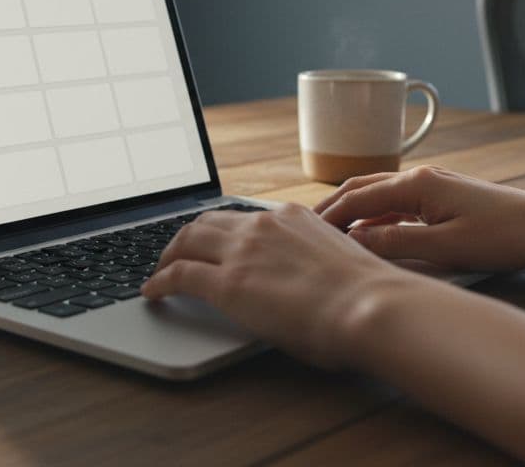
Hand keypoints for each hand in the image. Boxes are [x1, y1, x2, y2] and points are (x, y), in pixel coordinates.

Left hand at [142, 204, 421, 367]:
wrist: (371, 307)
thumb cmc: (367, 297)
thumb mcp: (335, 260)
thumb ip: (310, 258)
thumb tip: (305, 278)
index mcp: (291, 216)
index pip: (241, 216)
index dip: (220, 230)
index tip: (212, 241)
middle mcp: (262, 226)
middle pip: (206, 222)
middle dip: (186, 238)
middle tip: (176, 255)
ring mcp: (242, 252)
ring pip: (186, 241)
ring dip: (168, 255)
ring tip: (159, 273)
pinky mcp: (228, 284)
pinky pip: (180, 275)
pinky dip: (160, 281)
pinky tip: (153, 293)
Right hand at [314, 166, 524, 272]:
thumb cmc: (502, 237)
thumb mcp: (445, 249)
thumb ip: (396, 244)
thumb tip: (355, 242)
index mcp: (416, 185)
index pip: (357, 198)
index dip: (327, 217)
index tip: (303, 235)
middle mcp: (419, 177)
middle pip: (361, 187)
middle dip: (332, 206)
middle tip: (305, 228)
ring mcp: (431, 185)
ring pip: (377, 193)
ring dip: (352, 210)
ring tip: (329, 232)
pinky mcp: (442, 196)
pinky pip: (396, 202)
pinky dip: (375, 216)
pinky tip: (369, 234)